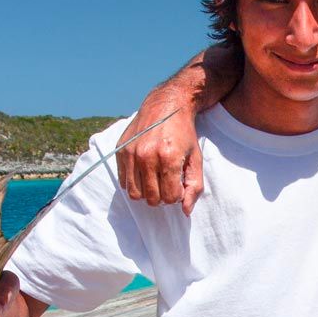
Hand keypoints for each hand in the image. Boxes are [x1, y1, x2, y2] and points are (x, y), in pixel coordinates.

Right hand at [117, 92, 204, 213]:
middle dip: (162, 196)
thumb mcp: (196, 158)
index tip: (178, 184)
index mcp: (169, 158)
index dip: (177, 195)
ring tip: (155, 180)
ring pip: (135, 193)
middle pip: (152, 198)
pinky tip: (143, 173)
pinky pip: (123, 182)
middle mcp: (147, 155)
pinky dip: (133, 183)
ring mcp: (132, 153)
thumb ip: (194, 186)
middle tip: (167, 183)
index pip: (170, 197)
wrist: (166, 106)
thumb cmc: (184, 134)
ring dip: (146, 193)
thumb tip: (185, 211)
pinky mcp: (121, 150)